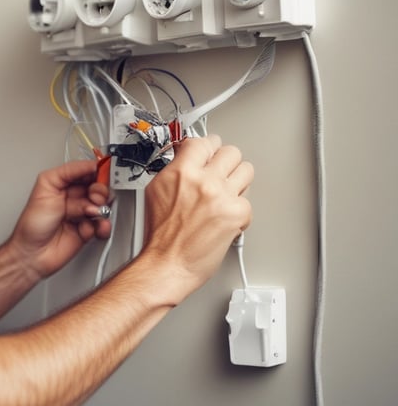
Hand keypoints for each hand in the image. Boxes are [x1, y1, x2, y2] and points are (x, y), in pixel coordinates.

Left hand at [9, 160, 111, 279]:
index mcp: (61, 184)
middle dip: (99, 191)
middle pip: (97, 187)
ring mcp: (80, 214)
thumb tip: (89, 164)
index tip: (102, 172)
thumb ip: (68, 171)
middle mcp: (72, 197)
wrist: (33, 254)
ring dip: (100, 210)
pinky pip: (103, 224)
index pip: (85, 171)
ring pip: (103, 206)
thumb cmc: (32, 224)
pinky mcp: (87, 230)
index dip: (95, 171)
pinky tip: (94, 227)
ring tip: (90, 215)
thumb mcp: (46, 186)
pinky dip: (102, 226)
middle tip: (94, 198)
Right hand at [141, 135, 252, 294]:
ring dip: (238, 182)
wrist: (167, 264)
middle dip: (226, 163)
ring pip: (246, 171)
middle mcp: (202, 180)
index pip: (204, 142)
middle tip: (221, 174)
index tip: (210, 151)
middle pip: (231, 152)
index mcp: (180, 171)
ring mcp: (221, 196)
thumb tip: (187, 159)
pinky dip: (239, 211)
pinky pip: (248, 201)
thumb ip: (174, 171)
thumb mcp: (156, 191)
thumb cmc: (160, 235)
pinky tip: (225, 218)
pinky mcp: (236, 214)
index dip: (209, 147)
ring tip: (227, 194)